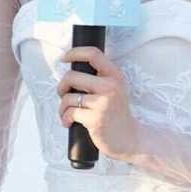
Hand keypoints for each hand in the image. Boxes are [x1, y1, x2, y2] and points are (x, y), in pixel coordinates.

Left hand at [57, 45, 140, 160]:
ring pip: (68, 97)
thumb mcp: (114, 90)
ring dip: (62, 107)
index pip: (93, 54)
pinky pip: (70, 113)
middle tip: (64, 95)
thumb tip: (70, 72)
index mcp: (114, 76)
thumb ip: (98, 78)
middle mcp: (110, 86)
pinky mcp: (95, 119)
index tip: (64, 58)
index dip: (74, 53)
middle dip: (61, 87)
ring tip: (67, 113)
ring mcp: (103, 103)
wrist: (129, 139)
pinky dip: (65, 118)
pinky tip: (69, 122)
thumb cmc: (115, 114)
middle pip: (72, 76)